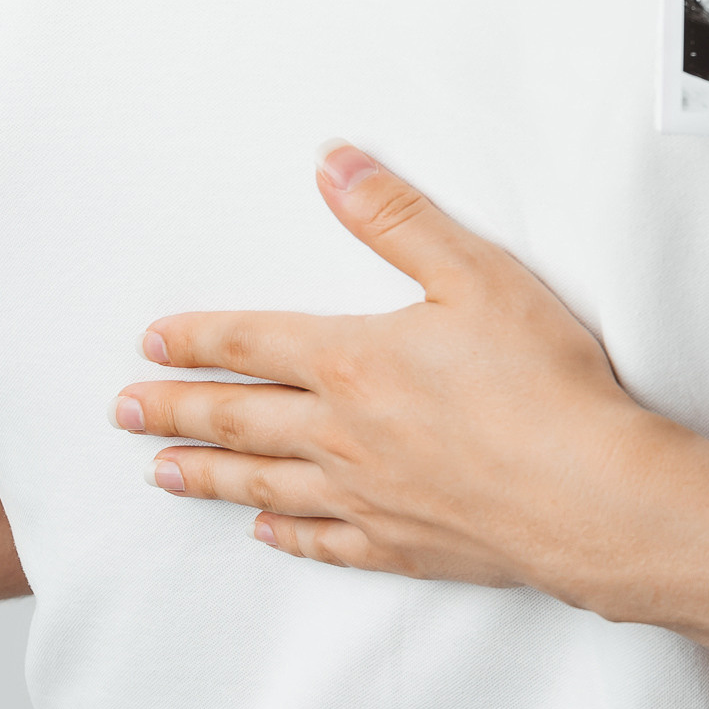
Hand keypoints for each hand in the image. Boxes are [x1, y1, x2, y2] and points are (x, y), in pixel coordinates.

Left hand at [119, 146, 665, 583]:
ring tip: (161, 475)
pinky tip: (264, 533)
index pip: (252, 343)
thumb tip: (332, 162)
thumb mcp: (474, 274)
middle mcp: (342, 435)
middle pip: (239, 419)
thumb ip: (396, 217)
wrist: (586, 494)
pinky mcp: (401, 546)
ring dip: (208, 476)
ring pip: (265, 486)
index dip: (197, 340)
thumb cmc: (542, 383)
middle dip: (176, 411)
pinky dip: (286, 537)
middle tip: (122, 413)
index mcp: (353, 362)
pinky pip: (324, 542)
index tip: (149, 344)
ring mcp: (366, 497)